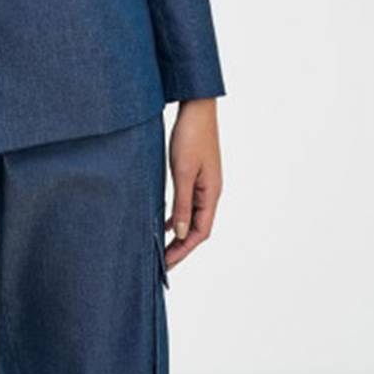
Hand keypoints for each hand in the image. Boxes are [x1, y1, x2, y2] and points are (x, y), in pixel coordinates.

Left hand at [164, 98, 221, 270]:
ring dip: (178, 234)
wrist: (196, 109)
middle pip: (197, 229)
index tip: (166, 264)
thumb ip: (182, 203)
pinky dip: (177, 217)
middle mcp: (211, 192)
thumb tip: (179, 232)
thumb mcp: (182, 172)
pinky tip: (164, 222)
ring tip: (162, 248)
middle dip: (180, 247)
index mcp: (211, 193)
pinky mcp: (195, 175)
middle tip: (162, 263)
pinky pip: (187, 204)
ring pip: (192, 217)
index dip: (184, 250)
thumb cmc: (191, 136)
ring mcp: (204, 184)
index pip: (200, 232)